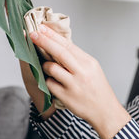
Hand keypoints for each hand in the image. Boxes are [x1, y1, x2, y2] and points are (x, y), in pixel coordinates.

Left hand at [29, 24, 130, 138]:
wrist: (105, 110)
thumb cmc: (98, 89)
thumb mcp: (93, 69)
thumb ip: (77, 58)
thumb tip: (59, 45)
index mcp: (89, 62)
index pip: (68, 45)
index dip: (53, 36)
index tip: (42, 28)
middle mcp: (82, 72)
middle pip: (59, 52)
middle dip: (44, 41)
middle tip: (32, 33)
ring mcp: (74, 85)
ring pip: (51, 68)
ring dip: (45, 66)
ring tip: (48, 68)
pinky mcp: (66, 96)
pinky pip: (50, 84)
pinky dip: (49, 81)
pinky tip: (54, 83)